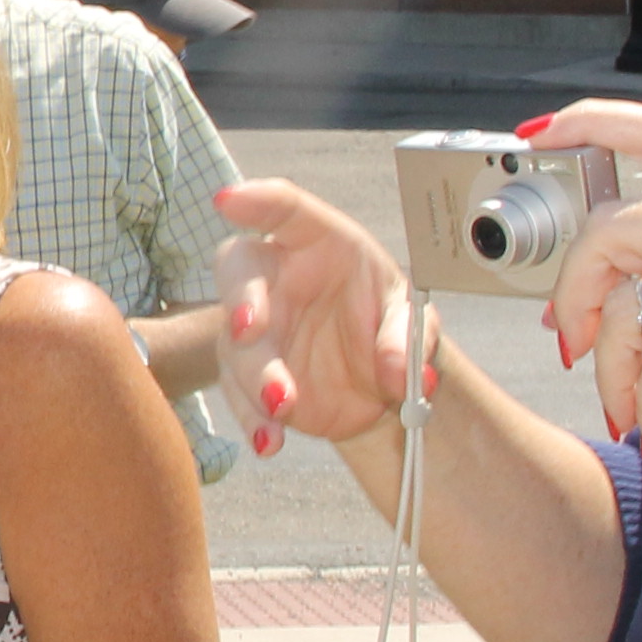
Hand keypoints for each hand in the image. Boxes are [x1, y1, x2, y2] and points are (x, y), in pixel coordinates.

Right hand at [205, 179, 419, 451]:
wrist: (380, 385)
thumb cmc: (388, 326)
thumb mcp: (412, 318)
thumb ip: (408, 337)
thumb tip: (398, 370)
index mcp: (316, 243)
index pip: (285, 210)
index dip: (256, 201)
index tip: (229, 201)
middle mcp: (276, 279)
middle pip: (239, 272)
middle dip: (240, 297)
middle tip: (250, 327)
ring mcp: (258, 330)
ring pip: (236, 344)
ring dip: (255, 375)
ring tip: (284, 403)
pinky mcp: (251, 377)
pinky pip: (240, 396)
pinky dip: (254, 420)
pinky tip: (272, 440)